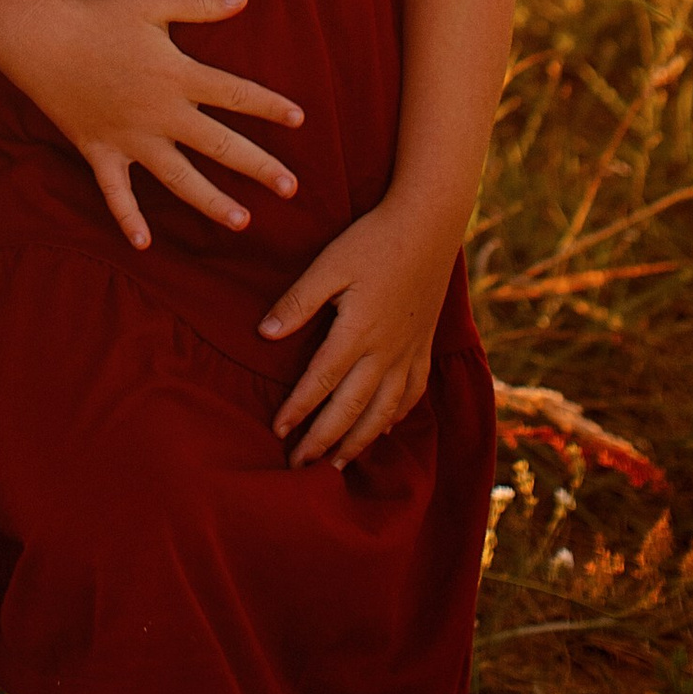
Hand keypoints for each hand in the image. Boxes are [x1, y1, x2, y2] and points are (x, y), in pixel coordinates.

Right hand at [4, 0, 303, 251]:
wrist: (40, 37)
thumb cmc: (98, 14)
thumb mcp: (152, 2)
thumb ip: (201, 3)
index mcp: (177, 75)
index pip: (234, 93)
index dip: (269, 106)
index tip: (300, 120)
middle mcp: (160, 113)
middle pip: (218, 145)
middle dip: (258, 166)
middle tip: (290, 188)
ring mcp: (130, 137)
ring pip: (179, 178)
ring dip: (211, 202)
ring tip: (243, 221)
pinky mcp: (100, 151)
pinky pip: (116, 192)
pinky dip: (128, 218)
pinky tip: (145, 244)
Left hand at [262, 200, 453, 464]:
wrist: (428, 226)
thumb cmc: (372, 241)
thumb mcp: (328, 264)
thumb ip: (298, 301)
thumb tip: (264, 334)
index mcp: (356, 332)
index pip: (320, 382)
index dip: (297, 410)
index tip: (278, 431)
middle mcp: (385, 352)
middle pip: (350, 409)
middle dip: (324, 441)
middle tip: (300, 467)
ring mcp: (408, 353)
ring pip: (382, 411)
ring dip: (358, 441)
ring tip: (337, 463)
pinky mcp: (424, 347)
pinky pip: (411, 394)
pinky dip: (394, 416)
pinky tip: (382, 428)